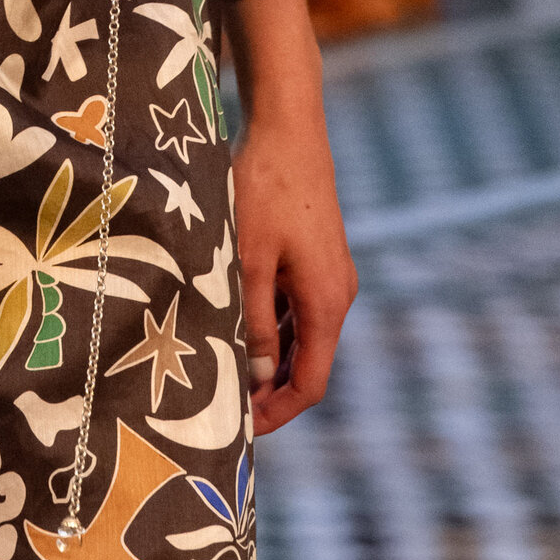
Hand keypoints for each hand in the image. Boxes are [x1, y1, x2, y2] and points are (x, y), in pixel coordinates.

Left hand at [223, 0, 356, 435]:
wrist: (288, 127)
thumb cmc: (265, 190)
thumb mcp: (248, 259)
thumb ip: (252, 322)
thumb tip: (257, 381)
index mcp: (326, 301)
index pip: (310, 382)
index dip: (277, 413)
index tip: (241, 433)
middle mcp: (337, 293)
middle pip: (307, 362)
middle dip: (269, 390)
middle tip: (224, 408)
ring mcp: (329, 273)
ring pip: (300, 334)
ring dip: (267, 356)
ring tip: (222, 369)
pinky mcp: (317, 254)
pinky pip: (296, 306)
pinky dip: (271, 324)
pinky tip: (234, 322)